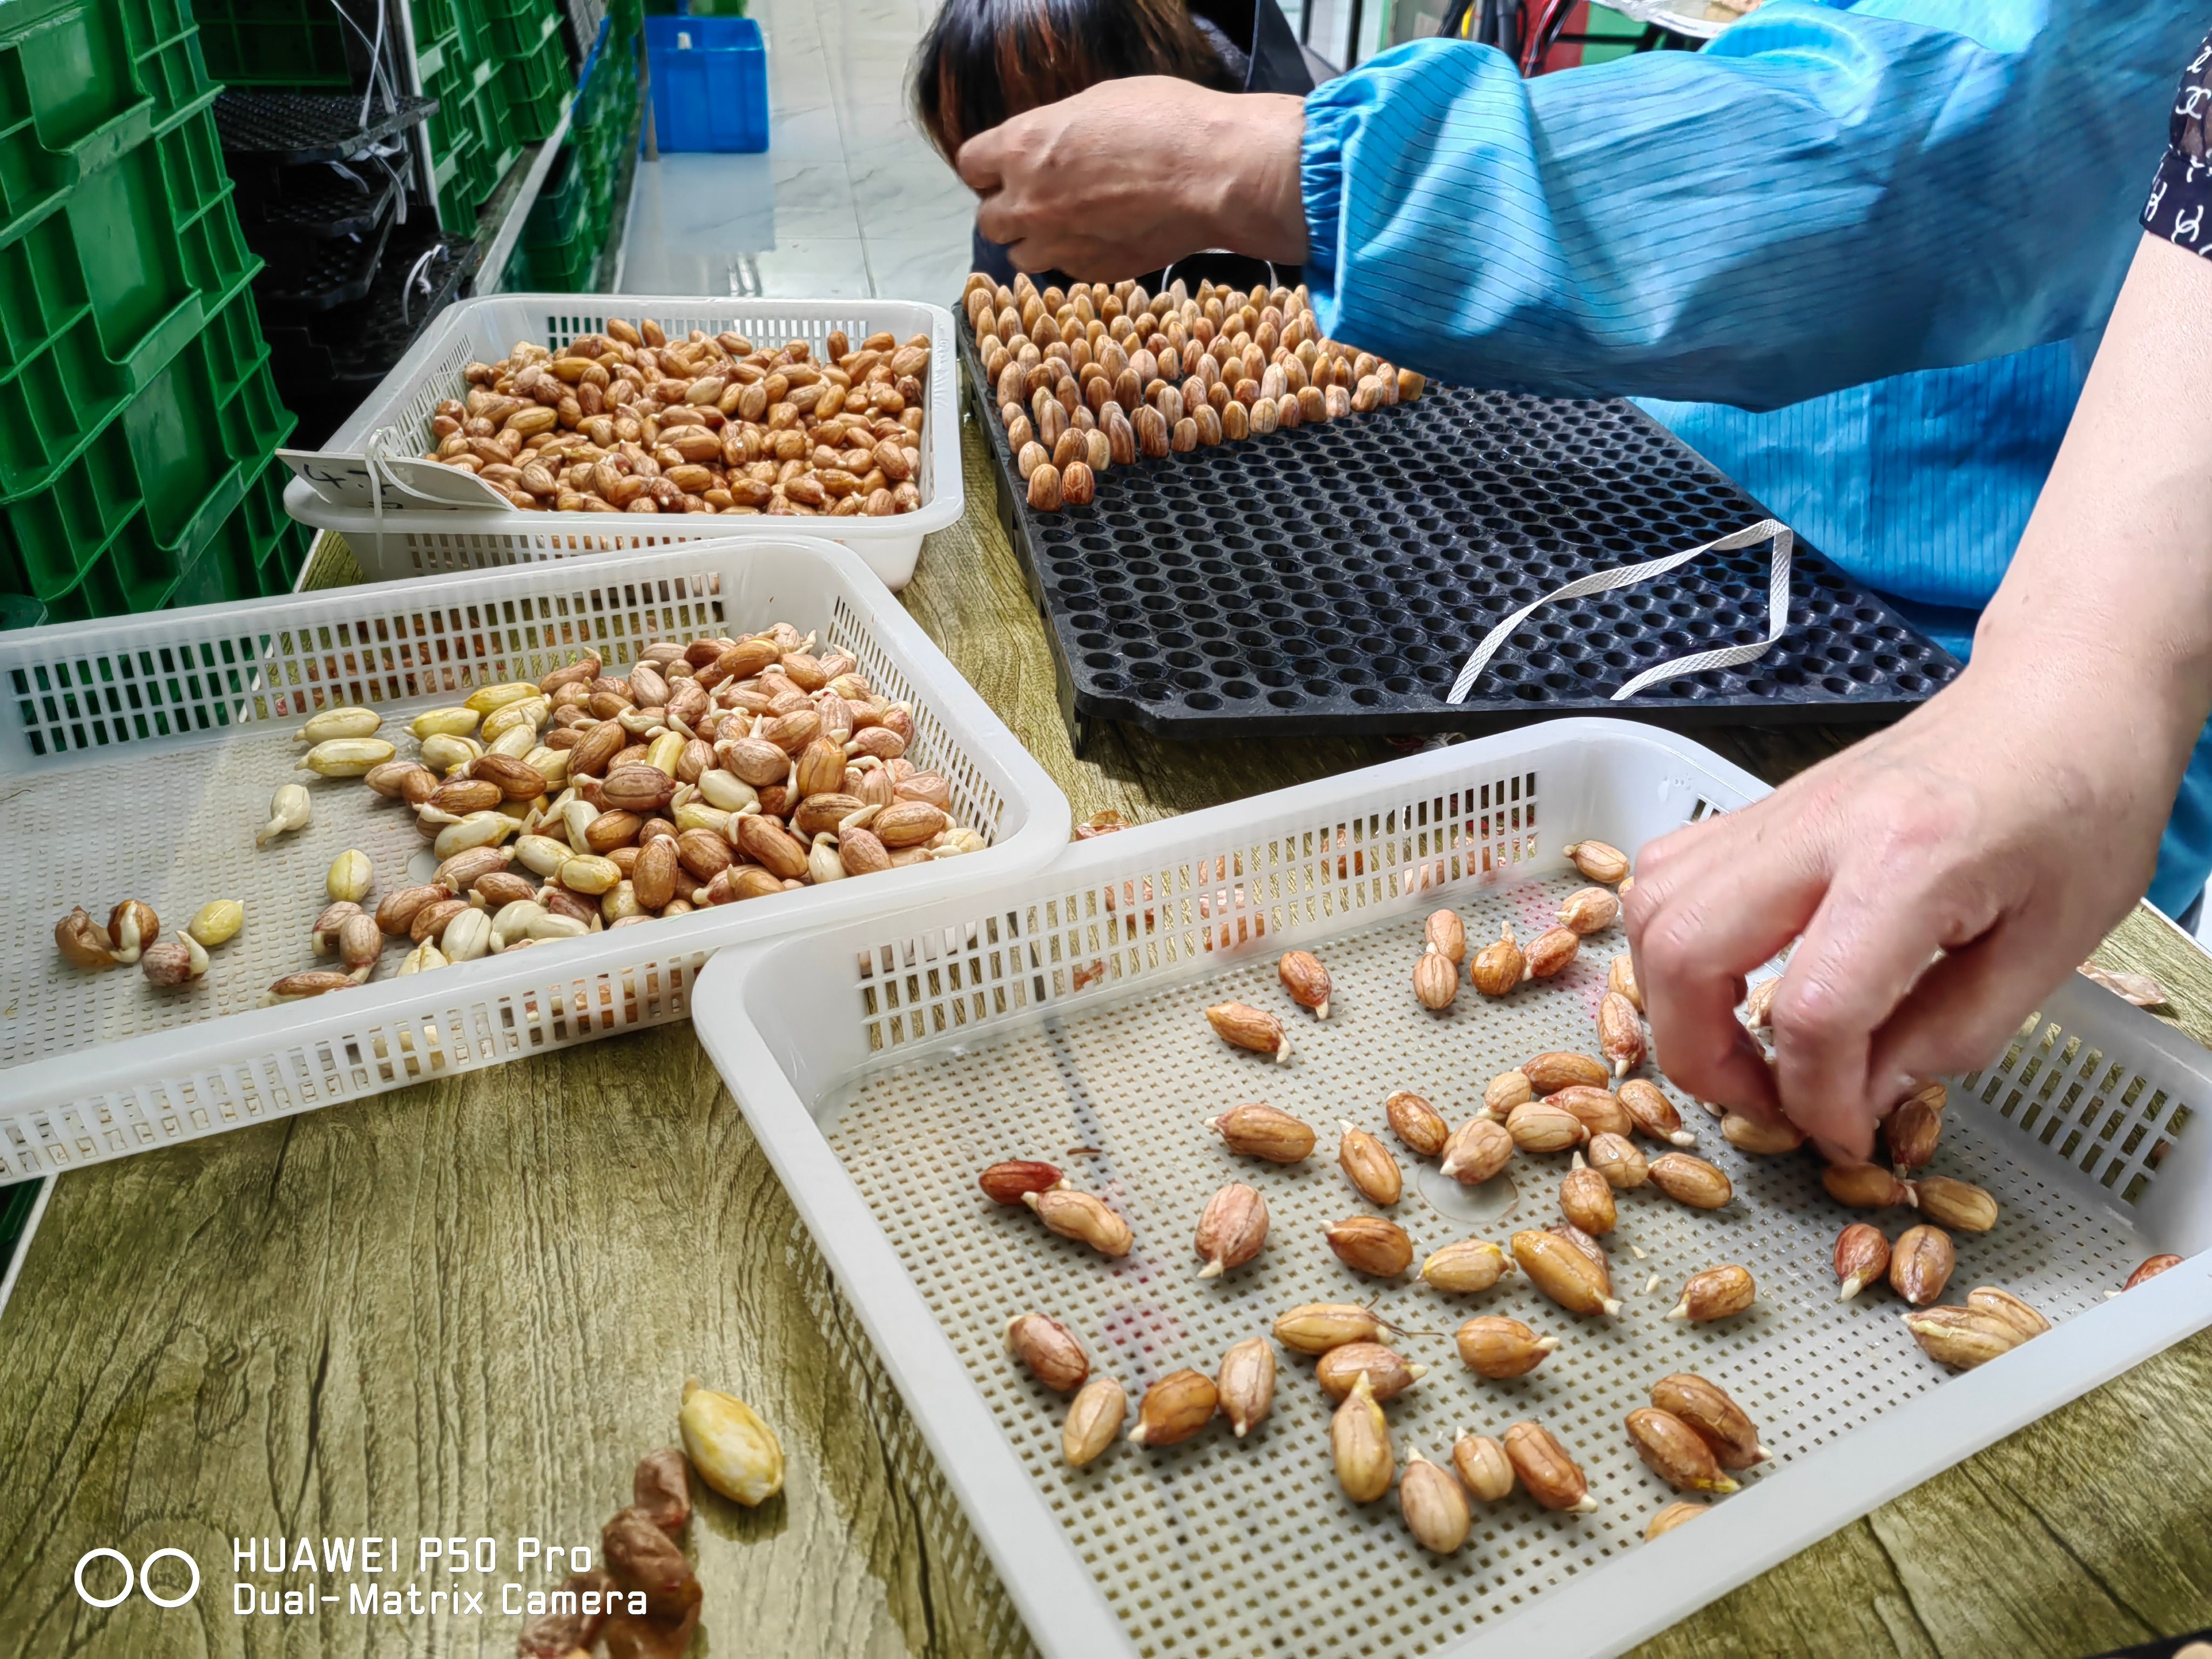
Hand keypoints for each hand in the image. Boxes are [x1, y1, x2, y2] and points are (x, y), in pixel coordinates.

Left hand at [956, 79, 1308, 278]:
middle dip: (1008, 208)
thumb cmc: (1165, 122)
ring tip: (1069, 224)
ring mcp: (1058, 244)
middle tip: (1038, 197)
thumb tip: (1050, 142)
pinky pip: (1065, 271)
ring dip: (1037, 241)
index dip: (987, 166)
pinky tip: (1103, 236)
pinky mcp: (1092, 272)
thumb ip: (1058, 129)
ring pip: (1020, 255)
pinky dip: (1075, 257)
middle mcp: (1028, 201)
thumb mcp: (1098, 102)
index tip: (1003, 166)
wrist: (1213, 175)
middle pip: (988, 220)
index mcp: (1022, 147)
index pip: (970, 164)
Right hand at [1622, 651, 2187, 1161]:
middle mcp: (1818, 826)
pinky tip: (1728, 976)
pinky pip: (1667, 877)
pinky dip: (1672, 945)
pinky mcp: (1760, 807)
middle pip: (1685, 952)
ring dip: (1671, 1001)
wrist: (2062, 697)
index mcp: (1909, 860)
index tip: (1844, 1135)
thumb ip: (1950, 1034)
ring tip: (1742, 1046)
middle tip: (1766, 1101)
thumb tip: (1860, 1099)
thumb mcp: (2052, 947)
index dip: (1816, 1098)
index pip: (1814, 1009)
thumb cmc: (2081, 807)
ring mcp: (1777, 808)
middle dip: (1703, 1057)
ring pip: (1652, 909)